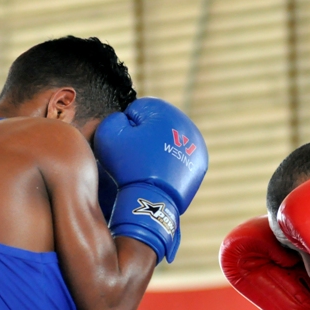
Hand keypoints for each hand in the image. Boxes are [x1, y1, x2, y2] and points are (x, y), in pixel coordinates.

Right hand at [94, 97, 207, 262]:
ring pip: (168, 141)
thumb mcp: (109, 134)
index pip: (136, 111)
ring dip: (157, 149)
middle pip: (155, 125)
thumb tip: (126, 120)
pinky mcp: (200, 163)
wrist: (153, 199)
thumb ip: (114, 119)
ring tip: (149, 167)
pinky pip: (178, 157)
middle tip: (137, 158)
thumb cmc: (129, 166)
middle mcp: (186, 123)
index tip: (127, 147)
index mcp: (165, 110)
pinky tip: (161, 173)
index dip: (126, 129)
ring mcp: (196, 144)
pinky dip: (170, 163)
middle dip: (144, 138)